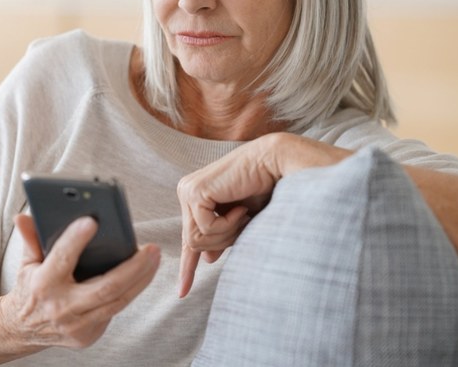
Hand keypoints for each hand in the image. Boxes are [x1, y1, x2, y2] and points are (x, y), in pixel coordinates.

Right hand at [1, 214, 160, 349]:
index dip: (76, 239)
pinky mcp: (87, 336)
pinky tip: (142, 275)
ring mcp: (76, 325)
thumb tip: (23, 216)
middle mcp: (61, 308)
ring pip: (117, 301)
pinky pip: (114, 311)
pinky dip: (130, 292)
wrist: (22, 330)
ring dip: (141, 279)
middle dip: (133, 267)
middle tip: (151, 248)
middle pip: (106, 287)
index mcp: (43, 284)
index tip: (92, 221)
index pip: (62, 258)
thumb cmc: (29, 288)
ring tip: (155, 259)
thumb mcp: (26, 262)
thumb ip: (30, 239)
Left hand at [177, 133, 348, 297]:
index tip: (182, 292)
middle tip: (245, 221)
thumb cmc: (265, 189)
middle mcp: (187, 192)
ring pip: (197, 239)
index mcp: (196, 198)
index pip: (190, 238)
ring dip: (227, 233)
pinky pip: (206, 228)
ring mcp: (187, 191)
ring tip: (243, 213)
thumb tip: (207, 258)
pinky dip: (228, 224)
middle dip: (223, 241)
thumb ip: (223, 237)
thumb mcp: (242, 222)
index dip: (187, 267)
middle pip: (194, 242)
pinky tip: (240, 206)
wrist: (276, 165)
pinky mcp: (194, 192)